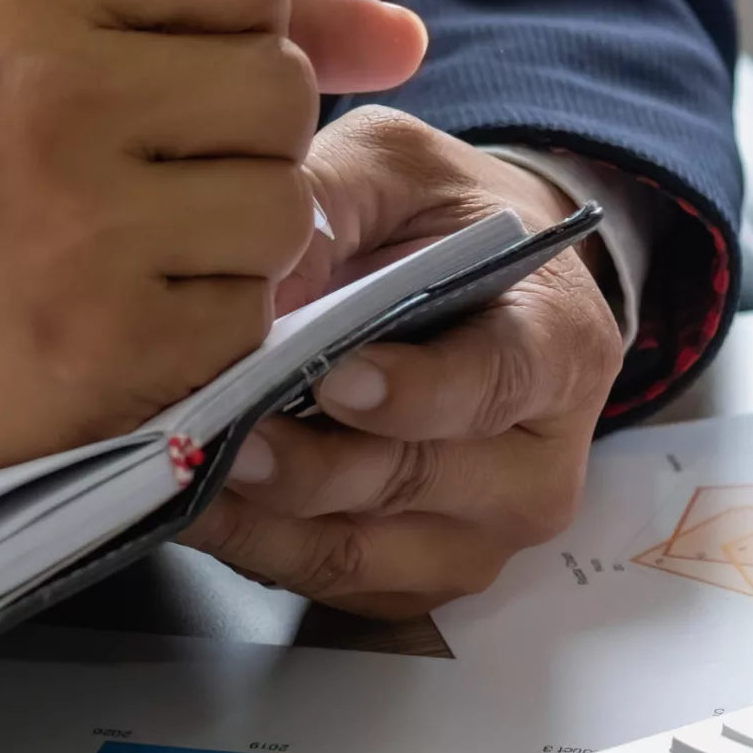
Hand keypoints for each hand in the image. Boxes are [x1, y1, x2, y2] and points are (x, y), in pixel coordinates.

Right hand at [0, 0, 425, 485]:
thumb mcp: (55, 19)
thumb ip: (240, 4)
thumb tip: (408, 41)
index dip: (245, 20)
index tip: (178, 68)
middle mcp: (52, 88)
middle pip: (283, 88)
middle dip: (243, 136)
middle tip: (145, 168)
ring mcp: (83, 225)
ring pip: (287, 205)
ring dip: (238, 234)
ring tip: (140, 240)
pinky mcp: (115, 342)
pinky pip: (254, 311)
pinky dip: (210, 319)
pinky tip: (128, 307)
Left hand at [179, 107, 624, 613]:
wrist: (481, 297)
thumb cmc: (444, 228)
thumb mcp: (403, 170)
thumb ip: (338, 196)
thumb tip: (263, 273)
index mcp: (561, 348)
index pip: (498, 383)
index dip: (418, 392)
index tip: (339, 377)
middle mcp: (537, 463)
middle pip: (416, 481)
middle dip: (310, 464)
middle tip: (224, 434)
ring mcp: (480, 535)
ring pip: (363, 549)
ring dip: (267, 519)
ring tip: (191, 472)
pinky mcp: (419, 579)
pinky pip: (329, 582)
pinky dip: (257, 548)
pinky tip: (201, 503)